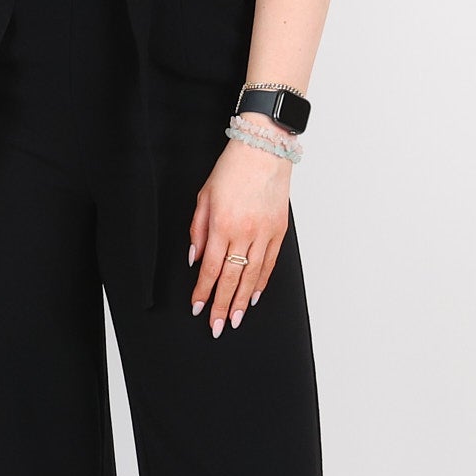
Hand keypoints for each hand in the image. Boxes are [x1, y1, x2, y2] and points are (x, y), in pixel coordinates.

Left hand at [188, 124, 295, 335]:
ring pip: (252, 275)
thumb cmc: (231, 169)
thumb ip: (198, 229)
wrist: (264, 149)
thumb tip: (195, 258)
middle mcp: (244, 232)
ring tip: (237, 319)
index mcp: (222, 224)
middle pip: (231, 278)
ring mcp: (264, 232)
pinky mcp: (279, 230)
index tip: (198, 308)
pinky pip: (270, 263)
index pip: (210, 268)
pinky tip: (254, 296)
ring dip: (243, 300)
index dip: (204, 292)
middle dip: (223, 305)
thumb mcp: (204, 196)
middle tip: (218, 327)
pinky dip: (262, 281)